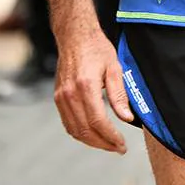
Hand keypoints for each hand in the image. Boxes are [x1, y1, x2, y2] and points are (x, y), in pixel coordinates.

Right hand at [53, 30, 133, 153]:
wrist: (75, 36)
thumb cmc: (96, 48)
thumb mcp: (114, 68)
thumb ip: (119, 95)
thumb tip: (126, 118)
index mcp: (86, 86)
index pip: (98, 122)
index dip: (111, 137)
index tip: (122, 145)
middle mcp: (70, 94)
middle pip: (86, 130)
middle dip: (103, 144)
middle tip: (118, 148)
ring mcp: (61, 96)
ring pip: (75, 130)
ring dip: (92, 142)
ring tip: (108, 144)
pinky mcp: (57, 97)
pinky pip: (67, 123)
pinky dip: (80, 133)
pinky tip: (93, 134)